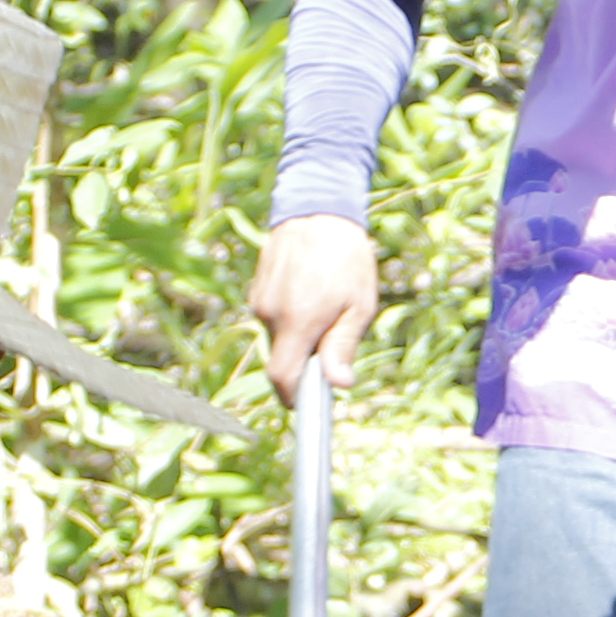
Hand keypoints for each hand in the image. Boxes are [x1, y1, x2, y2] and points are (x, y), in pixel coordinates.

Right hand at [248, 214, 380, 400]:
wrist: (318, 210)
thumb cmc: (346, 258)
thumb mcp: (359, 305)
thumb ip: (344, 346)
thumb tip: (338, 385)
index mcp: (296, 321)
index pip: (282, 378)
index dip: (294, 399)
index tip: (308, 406)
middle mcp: (269, 313)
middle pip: (282, 359)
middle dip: (305, 362)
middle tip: (333, 340)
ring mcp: (259, 300)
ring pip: (278, 338)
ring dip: (299, 336)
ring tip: (325, 306)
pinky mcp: (256, 290)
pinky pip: (273, 318)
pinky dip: (290, 318)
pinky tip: (310, 294)